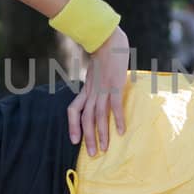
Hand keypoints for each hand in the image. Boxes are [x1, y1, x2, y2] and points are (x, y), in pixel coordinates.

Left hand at [68, 27, 129, 155]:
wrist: (107, 39)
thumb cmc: (104, 54)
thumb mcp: (95, 72)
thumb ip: (96, 83)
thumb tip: (101, 92)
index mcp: (86, 89)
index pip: (73, 110)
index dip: (72, 126)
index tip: (75, 141)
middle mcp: (91, 91)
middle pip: (86, 118)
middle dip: (88, 138)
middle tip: (91, 154)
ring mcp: (102, 89)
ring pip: (99, 116)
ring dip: (101, 133)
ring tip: (104, 148)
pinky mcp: (115, 85)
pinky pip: (115, 105)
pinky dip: (118, 119)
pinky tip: (121, 131)